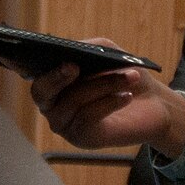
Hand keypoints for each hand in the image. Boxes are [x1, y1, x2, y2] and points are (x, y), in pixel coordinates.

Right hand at [31, 51, 184, 156]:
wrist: (151, 104)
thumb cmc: (122, 73)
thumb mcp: (105, 52)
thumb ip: (87, 47)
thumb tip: (72, 50)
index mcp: (52, 80)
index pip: (34, 76)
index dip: (41, 69)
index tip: (66, 62)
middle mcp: (51, 104)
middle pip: (41, 92)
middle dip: (57, 78)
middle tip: (76, 67)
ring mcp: (63, 123)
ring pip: (73, 100)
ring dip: (103, 84)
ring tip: (130, 76)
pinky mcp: (80, 138)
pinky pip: (88, 117)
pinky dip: (109, 102)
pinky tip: (127, 96)